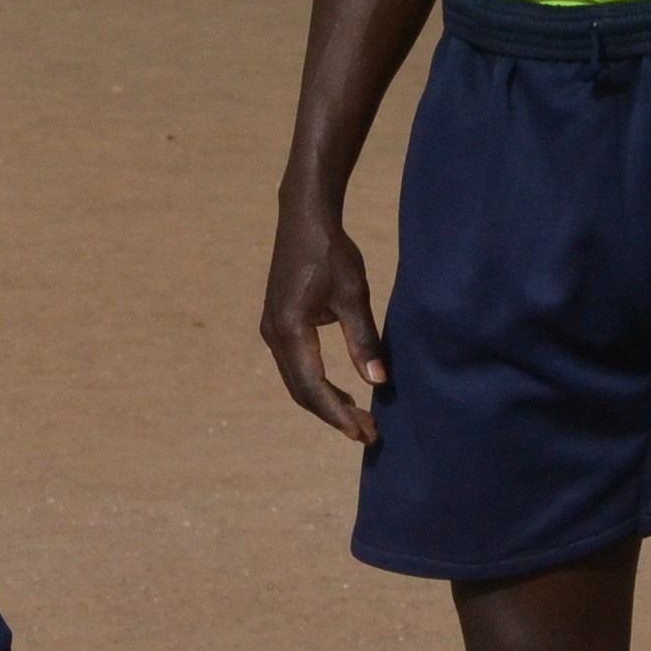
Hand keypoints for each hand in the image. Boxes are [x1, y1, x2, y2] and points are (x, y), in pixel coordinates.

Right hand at [260, 195, 388, 444]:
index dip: (338, 415)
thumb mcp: (353, 296)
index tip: (365, 432)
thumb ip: (364, 340)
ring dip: (325, 403)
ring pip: (296, 381)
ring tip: (358, 418)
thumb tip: (379, 382)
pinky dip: (316, 385)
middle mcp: (274, 334)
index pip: (313, 387)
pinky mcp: (278, 323)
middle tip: (368, 432)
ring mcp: (272, 330)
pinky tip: (340, 392)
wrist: (304, 218)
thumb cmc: (332, 253)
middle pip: (301, 391)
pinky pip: (294, 366)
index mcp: (291, 330)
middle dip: (333, 415)